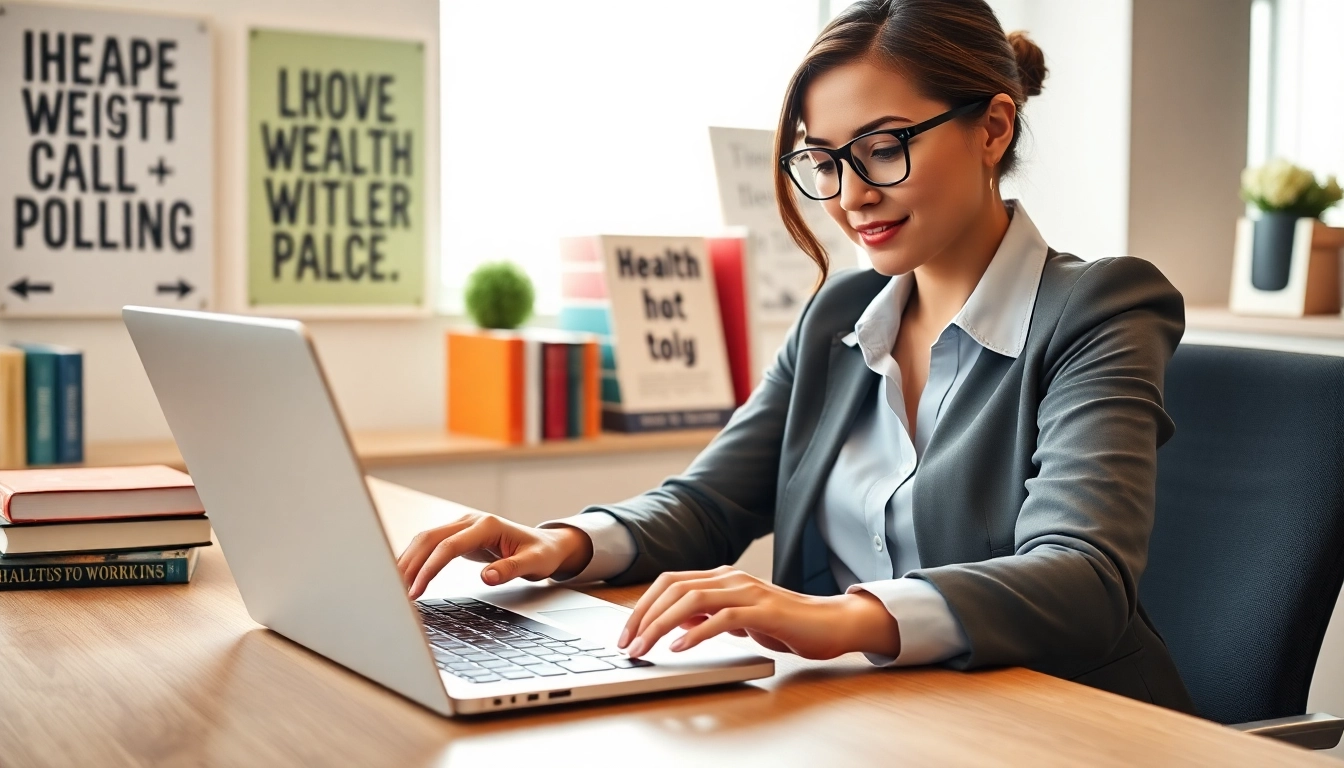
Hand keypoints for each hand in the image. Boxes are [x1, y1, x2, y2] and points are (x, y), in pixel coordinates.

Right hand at [396, 512, 593, 598]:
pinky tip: (405, 575)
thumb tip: (487, 578)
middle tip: (395, 592)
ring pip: (425, 539)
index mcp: (487, 525)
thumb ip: (510, 569)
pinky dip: (415, 559)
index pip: (449, 547)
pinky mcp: (457, 535)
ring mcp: (462, 525)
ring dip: (407, 561)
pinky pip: (430, 544)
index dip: (429, 569)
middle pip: (429, 539)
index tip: (416, 590)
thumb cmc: (541, 553)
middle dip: (409, 564)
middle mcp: (470, 521)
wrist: (545, 544)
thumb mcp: (534, 564)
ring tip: (393, 586)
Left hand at [617, 566, 900, 659]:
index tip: (627, 632)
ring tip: (646, 647)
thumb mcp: (738, 619)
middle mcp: (731, 578)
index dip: (643, 605)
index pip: (670, 582)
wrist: (830, 624)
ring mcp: (748, 591)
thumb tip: (673, 624)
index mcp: (722, 577)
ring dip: (662, 625)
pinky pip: (723, 618)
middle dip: (644, 616)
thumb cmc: (785, 624)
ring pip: (692, 599)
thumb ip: (708, 616)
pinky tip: (680, 648)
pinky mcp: (764, 611)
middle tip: (628, 644)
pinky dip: (697, 633)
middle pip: (674, 587)